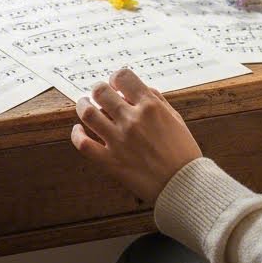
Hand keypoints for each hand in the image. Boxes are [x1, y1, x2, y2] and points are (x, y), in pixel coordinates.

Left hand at [72, 69, 201, 204]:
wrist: (184, 185)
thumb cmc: (182, 153)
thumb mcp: (176, 119)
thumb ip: (157, 100)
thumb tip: (141, 89)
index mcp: (150, 107)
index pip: (123, 77)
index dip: (116, 78)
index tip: (116, 85)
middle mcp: (132, 120)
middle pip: (100, 92)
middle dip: (98, 90)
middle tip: (99, 95)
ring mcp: (119, 140)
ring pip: (87, 113)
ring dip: (82, 105)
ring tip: (84, 105)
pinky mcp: (110, 161)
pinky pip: (83, 144)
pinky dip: (77, 134)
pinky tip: (79, 130)